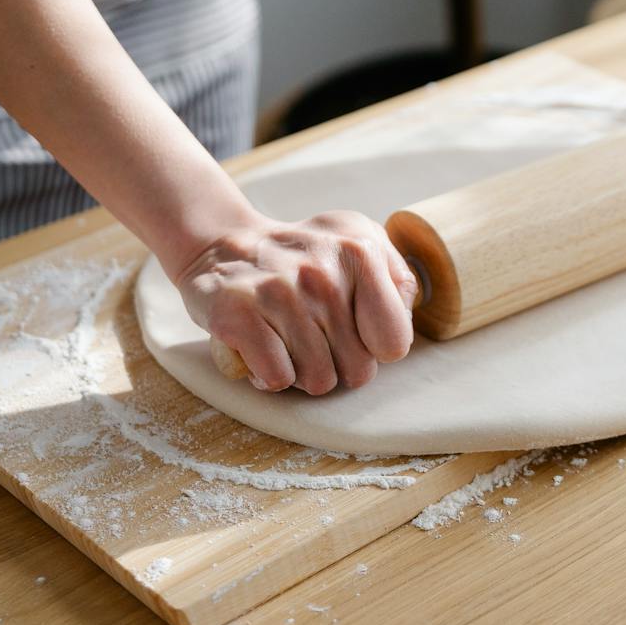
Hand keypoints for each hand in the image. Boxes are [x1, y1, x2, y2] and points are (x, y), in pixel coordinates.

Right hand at [174, 210, 417, 394]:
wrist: (222, 244)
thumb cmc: (305, 258)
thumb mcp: (362, 243)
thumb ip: (398, 280)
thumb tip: (403, 322)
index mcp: (361, 251)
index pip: (395, 343)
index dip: (374, 346)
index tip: (353, 328)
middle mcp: (322, 270)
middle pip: (358, 370)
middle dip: (338, 363)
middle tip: (313, 333)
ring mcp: (278, 292)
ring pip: (318, 380)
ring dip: (302, 371)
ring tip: (287, 337)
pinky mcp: (237, 315)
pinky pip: (277, 379)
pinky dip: (268, 374)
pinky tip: (262, 345)